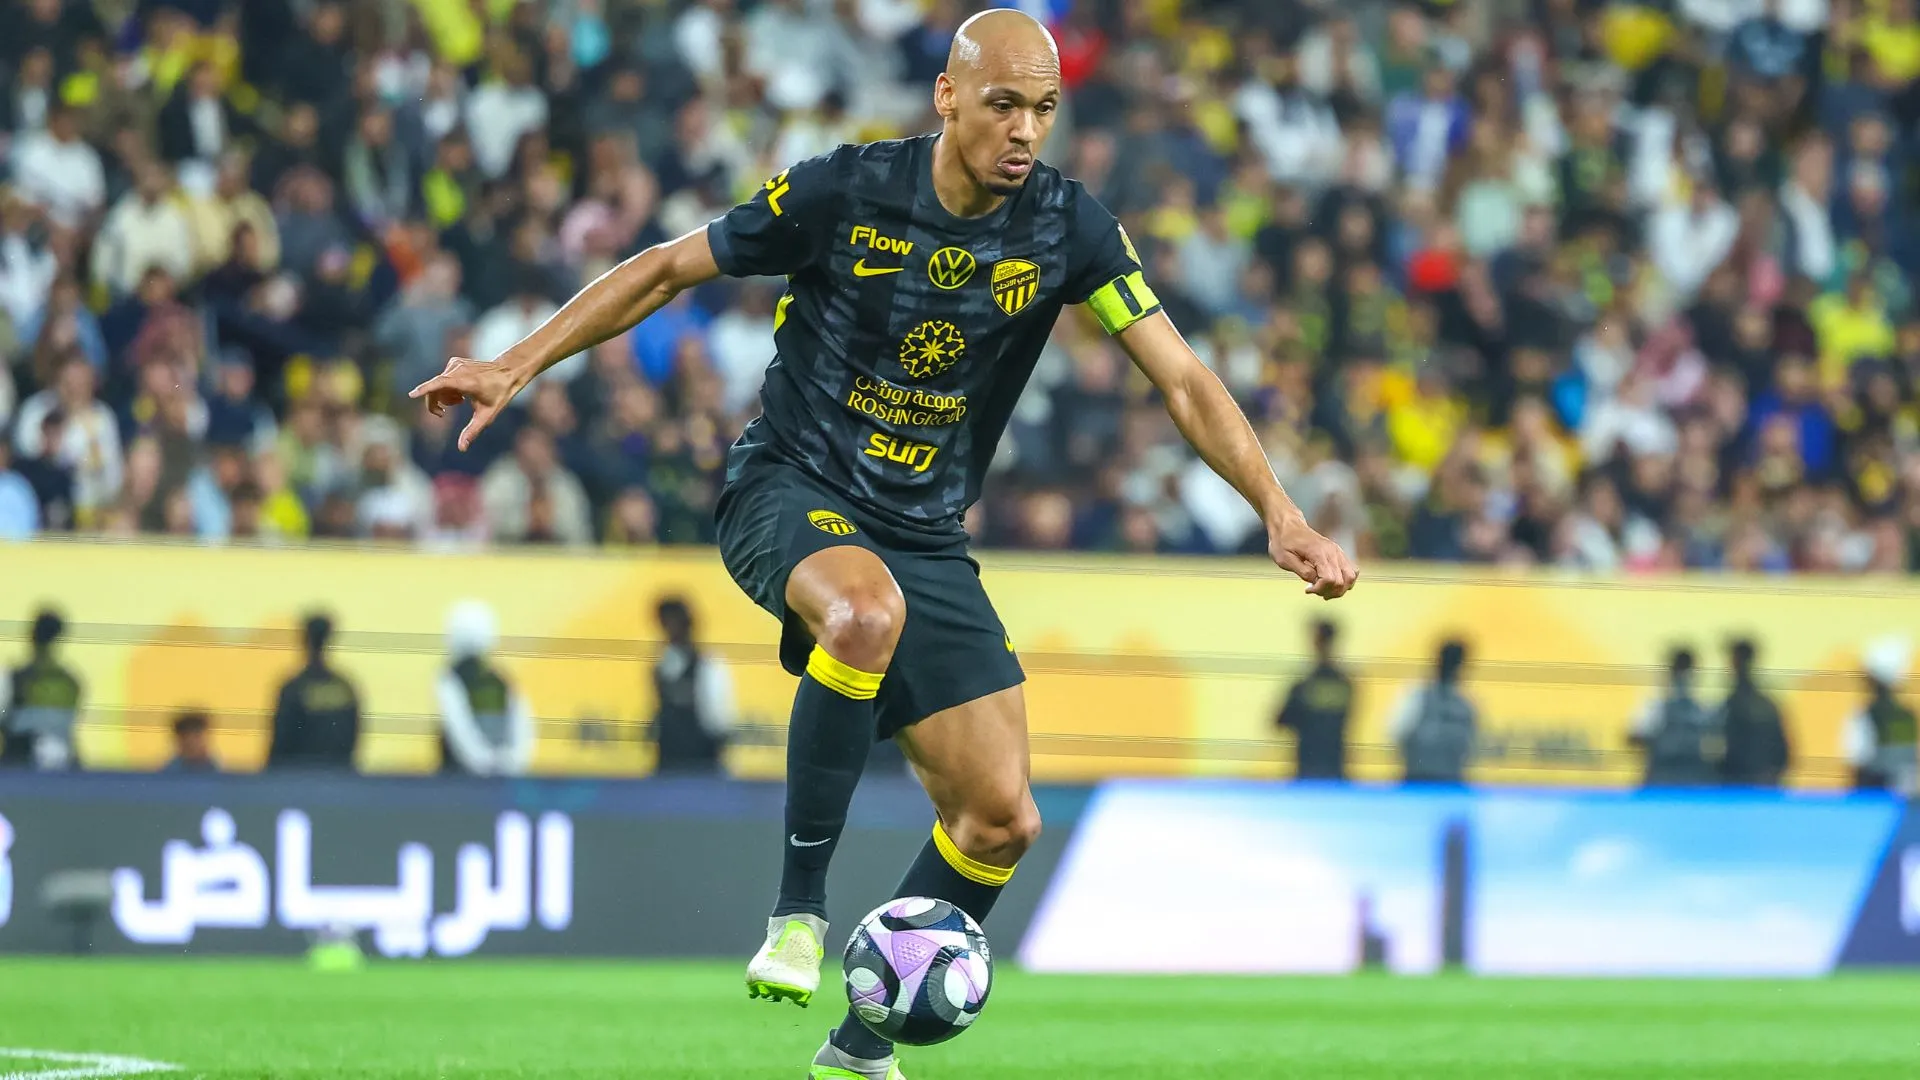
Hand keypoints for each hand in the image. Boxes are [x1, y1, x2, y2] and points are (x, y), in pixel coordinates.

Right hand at [409, 356, 524, 450]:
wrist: (508, 372)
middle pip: (434, 388)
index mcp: (467, 382)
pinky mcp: (454, 362)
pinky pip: (442, 379)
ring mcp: (455, 364)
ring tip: (461, 401)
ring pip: (437, 385)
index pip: (441, 384)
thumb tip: (461, 448)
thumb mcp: (487, 415)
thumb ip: (472, 431)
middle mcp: (458, 370)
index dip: (426, 389)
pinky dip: (447, 389)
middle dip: (434, 403)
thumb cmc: (499, 394)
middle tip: (442, 414)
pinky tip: (461, 393)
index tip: (412, 394)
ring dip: (444, 397)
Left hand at [1269, 516, 1358, 599]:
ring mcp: (1337, 552)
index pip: (1329, 579)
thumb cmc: (1284, 542)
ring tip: (1324, 590)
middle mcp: (1332, 552)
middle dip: (1329, 591)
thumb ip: (1302, 571)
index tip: (1307, 589)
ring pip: (1351, 576)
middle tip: (1314, 590)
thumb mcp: (1285, 559)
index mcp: (1318, 553)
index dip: (1320, 589)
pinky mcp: (1338, 553)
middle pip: (1342, 580)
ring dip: (1339, 588)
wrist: (1288, 526)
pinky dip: (1344, 581)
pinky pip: (1351, 570)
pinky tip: (1331, 583)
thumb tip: (1316, 581)